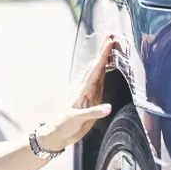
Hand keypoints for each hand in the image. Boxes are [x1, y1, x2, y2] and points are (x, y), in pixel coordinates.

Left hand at [38, 36, 113, 150]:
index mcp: (83, 90)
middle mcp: (87, 88)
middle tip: (111, 36)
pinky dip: (105, 72)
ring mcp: (89, 92)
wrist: (59, 133)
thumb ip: (92, 113)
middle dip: (104, 51)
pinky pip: (100, 82)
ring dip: (105, 59)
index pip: (96, 69)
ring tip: (111, 46)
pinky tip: (109, 66)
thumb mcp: (77, 119)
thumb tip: (108, 107)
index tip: (109, 43)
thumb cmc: (65, 125)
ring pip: (99, 71)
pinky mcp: (92, 99)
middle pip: (97, 65)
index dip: (103, 56)